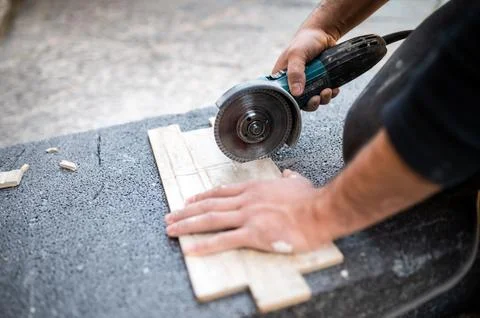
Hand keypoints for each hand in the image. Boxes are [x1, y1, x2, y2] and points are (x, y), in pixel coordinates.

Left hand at [165, 169, 333, 255]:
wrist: (320, 210)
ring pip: (210, 220)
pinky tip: (191, 249)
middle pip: (209, 205)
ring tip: (171, 230)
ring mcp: (247, 216)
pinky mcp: (253, 234)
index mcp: (254, 189)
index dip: (202, 196)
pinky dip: (204, 245)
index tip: (189, 200)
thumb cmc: (311, 199)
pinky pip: (223, 240)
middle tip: (169, 216)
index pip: (221, 192)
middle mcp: (246, 200)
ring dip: (187, 225)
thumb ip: (290, 179)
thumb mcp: (298, 183)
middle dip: (186, 211)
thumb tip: (289, 175)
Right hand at [272, 28, 339, 110]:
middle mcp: (294, 82)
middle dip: (311, 103)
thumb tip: (296, 93)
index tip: (302, 100)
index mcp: (282, 77)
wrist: (323, 32)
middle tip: (317, 98)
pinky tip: (334, 89)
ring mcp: (308, 82)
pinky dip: (330, 94)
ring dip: (322, 99)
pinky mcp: (320, 81)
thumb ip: (295, 72)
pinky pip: (324, 94)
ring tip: (328, 91)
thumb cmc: (305, 41)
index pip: (284, 96)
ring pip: (314, 99)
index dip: (293, 102)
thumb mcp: (297, 55)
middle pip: (300, 102)